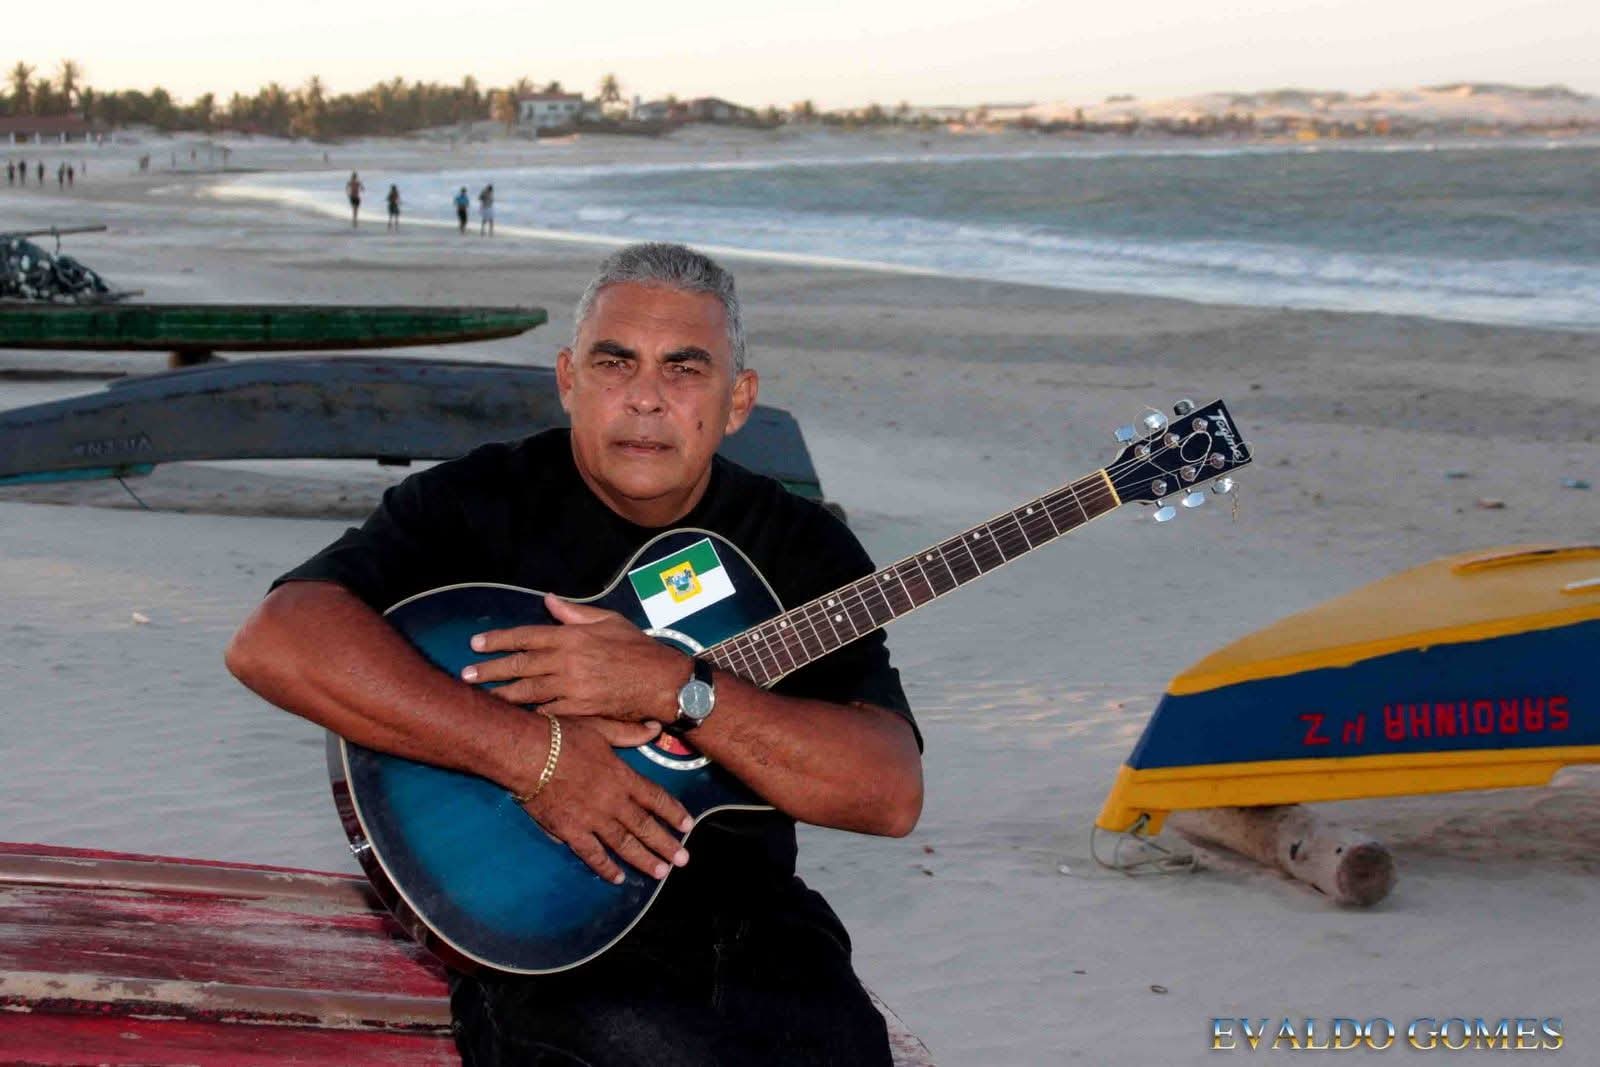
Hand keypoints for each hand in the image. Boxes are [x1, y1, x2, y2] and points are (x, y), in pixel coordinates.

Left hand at [464, 595, 686, 723]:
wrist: (661, 681)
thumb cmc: (638, 648)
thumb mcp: (609, 621)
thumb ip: (575, 613)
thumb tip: (549, 602)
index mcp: (572, 636)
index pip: (526, 636)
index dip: (498, 640)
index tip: (476, 643)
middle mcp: (566, 661)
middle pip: (519, 665)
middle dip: (489, 670)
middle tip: (466, 674)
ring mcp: (571, 687)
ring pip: (527, 691)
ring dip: (501, 694)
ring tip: (482, 696)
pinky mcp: (579, 709)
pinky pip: (547, 711)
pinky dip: (530, 713)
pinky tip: (515, 714)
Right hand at [523, 717, 693, 883]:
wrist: (528, 754)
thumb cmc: (562, 736)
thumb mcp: (601, 727)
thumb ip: (629, 733)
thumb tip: (655, 728)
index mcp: (622, 777)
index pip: (656, 798)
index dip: (673, 812)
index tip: (687, 826)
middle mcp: (613, 802)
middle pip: (645, 827)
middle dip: (666, 844)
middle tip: (683, 859)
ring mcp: (593, 820)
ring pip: (624, 845)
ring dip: (644, 860)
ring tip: (661, 873)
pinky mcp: (571, 832)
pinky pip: (592, 854)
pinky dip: (606, 868)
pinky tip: (617, 878)